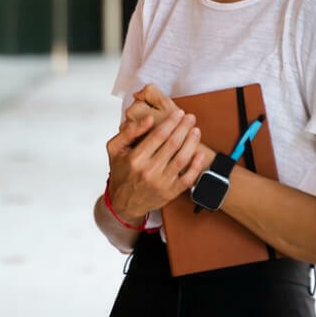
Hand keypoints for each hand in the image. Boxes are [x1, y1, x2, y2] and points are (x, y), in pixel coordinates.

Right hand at [105, 91, 210, 221]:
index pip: (158, 135)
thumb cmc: (121, 173)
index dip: (171, 122)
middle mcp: (148, 171)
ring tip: (196, 131)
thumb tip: (148, 119)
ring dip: (191, 142)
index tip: (178, 113)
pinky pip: (187, 178)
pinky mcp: (170, 192)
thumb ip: (129, 132)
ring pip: (182, 159)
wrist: (123, 203)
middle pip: (172, 144)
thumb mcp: (115, 149)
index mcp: (135, 158)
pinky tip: (200, 154)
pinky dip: (196, 166)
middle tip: (190, 117)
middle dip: (183, 127)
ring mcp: (161, 183)